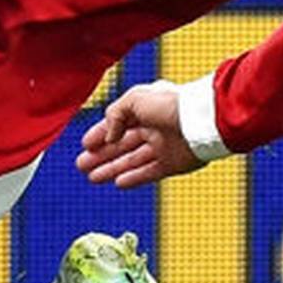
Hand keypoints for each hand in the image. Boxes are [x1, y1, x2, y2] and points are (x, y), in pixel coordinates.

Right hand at [76, 81, 199, 187]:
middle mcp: (152, 128)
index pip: (116, 124)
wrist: (200, 120)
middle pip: (121, 145)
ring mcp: (162, 147)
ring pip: (131, 161)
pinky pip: (148, 173)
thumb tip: (108, 136)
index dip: (100, 134)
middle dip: (101, 155)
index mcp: (144, 109)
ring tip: (92, 177)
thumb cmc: (169, 103)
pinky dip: (133, 178)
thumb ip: (114, 115)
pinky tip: (117, 183)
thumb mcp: (133, 99)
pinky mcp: (172, 164)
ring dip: (111, 169)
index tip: (84, 145)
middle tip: (82, 165)